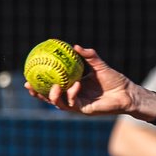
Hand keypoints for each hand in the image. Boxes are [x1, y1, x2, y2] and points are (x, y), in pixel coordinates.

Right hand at [26, 45, 155, 121]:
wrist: (126, 92)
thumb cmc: (114, 79)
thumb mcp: (99, 64)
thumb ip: (88, 55)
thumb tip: (75, 46)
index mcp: (72, 84)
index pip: (51, 83)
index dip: (39, 80)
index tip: (29, 72)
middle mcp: (72, 95)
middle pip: (49, 96)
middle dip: (37, 93)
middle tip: (28, 84)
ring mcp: (77, 104)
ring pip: (58, 102)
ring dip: (52, 96)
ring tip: (52, 87)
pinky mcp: (84, 110)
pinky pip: (73, 103)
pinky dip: (72, 94)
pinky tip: (75, 85)